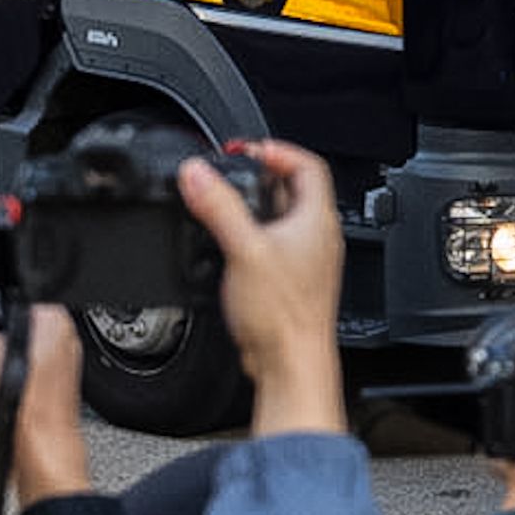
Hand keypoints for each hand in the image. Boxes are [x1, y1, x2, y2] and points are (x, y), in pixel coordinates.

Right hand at [0, 293, 92, 507]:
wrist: (42, 455)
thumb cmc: (27, 413)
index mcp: (53, 318)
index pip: (6, 295)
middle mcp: (62, 337)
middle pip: (6, 323)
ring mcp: (58, 362)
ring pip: (9, 349)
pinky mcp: (50, 384)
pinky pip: (18, 371)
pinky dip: (3, 381)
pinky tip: (0, 396)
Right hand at [191, 144, 344, 436]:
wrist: (290, 364)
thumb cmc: (283, 316)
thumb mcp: (243, 249)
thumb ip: (219, 207)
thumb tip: (197, 173)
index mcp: (317, 221)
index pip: (308, 165)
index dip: (277, 150)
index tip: (246, 151)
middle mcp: (317, 239)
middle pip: (291, 190)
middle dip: (256, 178)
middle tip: (226, 177)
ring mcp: (306, 262)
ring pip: (279, 219)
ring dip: (250, 209)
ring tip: (221, 208)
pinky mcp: (290, 283)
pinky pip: (271, 247)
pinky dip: (249, 238)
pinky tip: (227, 248)